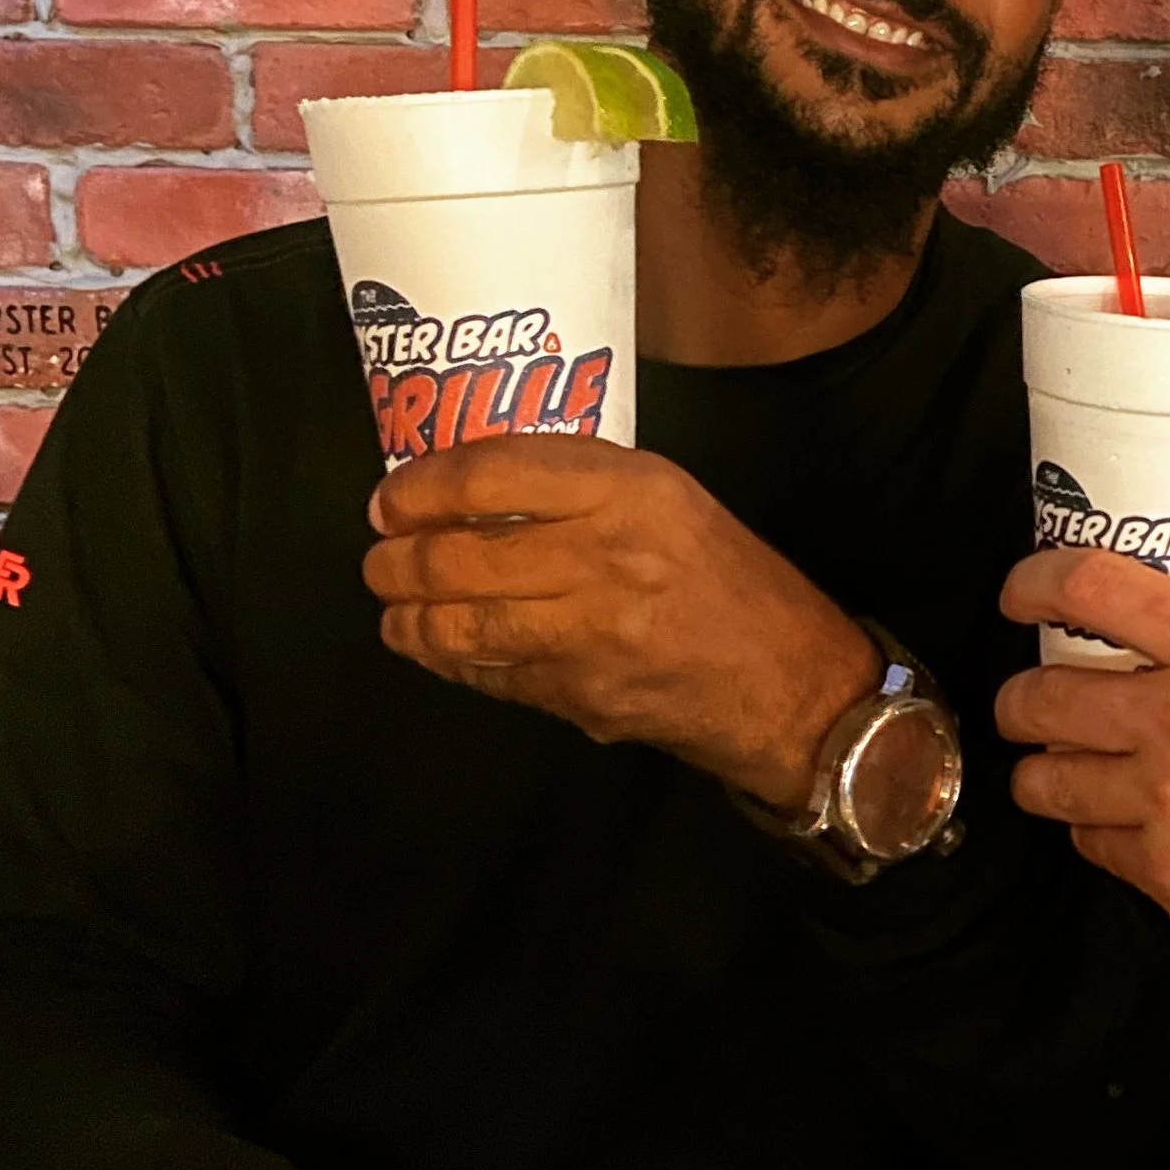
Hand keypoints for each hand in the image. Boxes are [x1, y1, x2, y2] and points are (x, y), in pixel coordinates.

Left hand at [364, 436, 876, 804]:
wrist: (790, 683)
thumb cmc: (729, 580)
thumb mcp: (670, 498)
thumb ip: (580, 483)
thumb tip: (472, 486)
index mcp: (631, 490)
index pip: (491, 473)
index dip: (420, 486)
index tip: (390, 497)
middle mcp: (607, 556)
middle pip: (459, 553)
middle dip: (397, 559)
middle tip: (380, 558)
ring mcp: (590, 634)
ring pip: (459, 623)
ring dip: (407, 617)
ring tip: (394, 606)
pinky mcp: (581, 696)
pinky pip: (488, 675)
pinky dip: (449, 662)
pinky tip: (438, 648)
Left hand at [995, 549, 1169, 992]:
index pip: (1094, 588)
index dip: (1037, 582)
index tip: (1021, 593)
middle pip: (1042, 697)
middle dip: (1021, 704)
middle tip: (1029, 709)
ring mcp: (1165, 804)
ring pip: (1048, 782)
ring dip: (1048, 776)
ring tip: (1065, 776)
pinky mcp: (1166, 877)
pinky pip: (1094, 846)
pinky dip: (1102, 837)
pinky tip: (1130, 834)